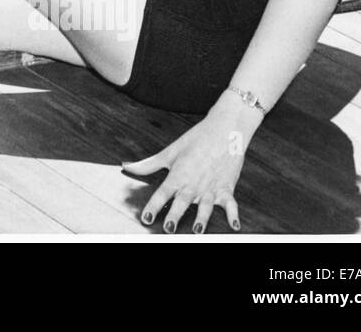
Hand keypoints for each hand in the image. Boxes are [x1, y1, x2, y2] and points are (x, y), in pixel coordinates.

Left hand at [122, 105, 252, 233]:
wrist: (224, 130)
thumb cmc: (196, 140)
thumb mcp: (170, 152)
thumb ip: (148, 164)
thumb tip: (126, 166)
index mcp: (179, 174)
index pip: (162, 193)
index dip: (153, 206)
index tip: (146, 218)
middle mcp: (194, 183)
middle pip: (182, 202)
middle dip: (175, 216)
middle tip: (169, 229)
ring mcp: (212, 187)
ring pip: (205, 206)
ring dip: (201, 219)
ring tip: (196, 230)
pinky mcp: (227, 187)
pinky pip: (231, 204)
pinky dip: (233, 215)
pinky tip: (234, 226)